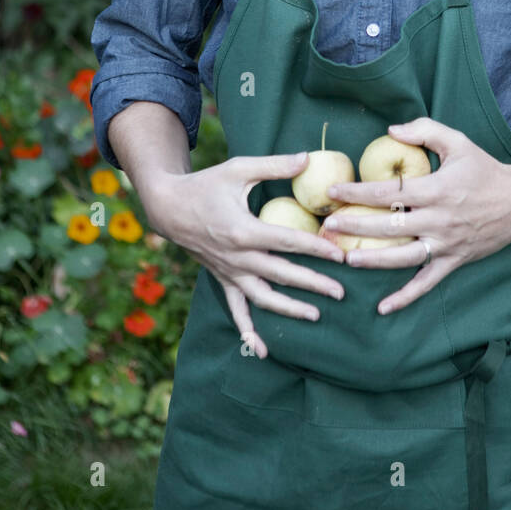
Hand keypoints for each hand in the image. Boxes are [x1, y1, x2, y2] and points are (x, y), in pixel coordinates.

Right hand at [140, 152, 345, 357]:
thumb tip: (308, 157)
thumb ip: (274, 165)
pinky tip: (262, 352)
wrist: (169, 207)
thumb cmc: (205, 184)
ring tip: (317, 315)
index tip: (340, 255)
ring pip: (263, 297)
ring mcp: (229, 272)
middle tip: (341, 292)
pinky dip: (248, 332)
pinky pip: (236, 310)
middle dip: (313, 284)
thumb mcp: (238, 168)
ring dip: (290, 308)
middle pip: (282, 274)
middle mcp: (237, 257)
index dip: (316, 248)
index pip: (288, 242)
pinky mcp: (222, 280)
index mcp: (243, 230)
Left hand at [321, 118, 510, 314]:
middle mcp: (439, 220)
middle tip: (328, 226)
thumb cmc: (485, 169)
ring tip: (346, 259)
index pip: (389, 193)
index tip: (334, 192)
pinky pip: (427, 283)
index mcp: (436, 189)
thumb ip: (424, 130)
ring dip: (373, 260)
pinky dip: (406, 297)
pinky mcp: (453, 261)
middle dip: (355, 226)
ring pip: (403, 258)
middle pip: (389, 227)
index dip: (358, 192)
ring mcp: (446, 244)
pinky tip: (383, 308)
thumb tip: (390, 131)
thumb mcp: (458, 141)